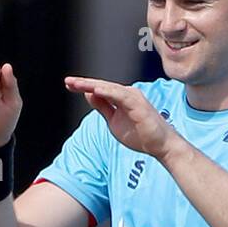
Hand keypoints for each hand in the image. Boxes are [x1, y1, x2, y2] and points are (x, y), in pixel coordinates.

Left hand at [65, 76, 180, 159]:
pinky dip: (108, 92)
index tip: (69, 85)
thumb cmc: (140, 134)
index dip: (84, 87)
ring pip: (109, 88)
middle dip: (84, 83)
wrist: (159, 145)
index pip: (99, 90)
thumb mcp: (113, 121)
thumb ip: (103, 107)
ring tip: (78, 84)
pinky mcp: (139, 104)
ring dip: (93, 85)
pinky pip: (121, 96)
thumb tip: (89, 94)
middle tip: (68, 81)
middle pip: (102, 86)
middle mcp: (127, 94)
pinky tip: (96, 90)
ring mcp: (133, 98)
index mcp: (121, 98)